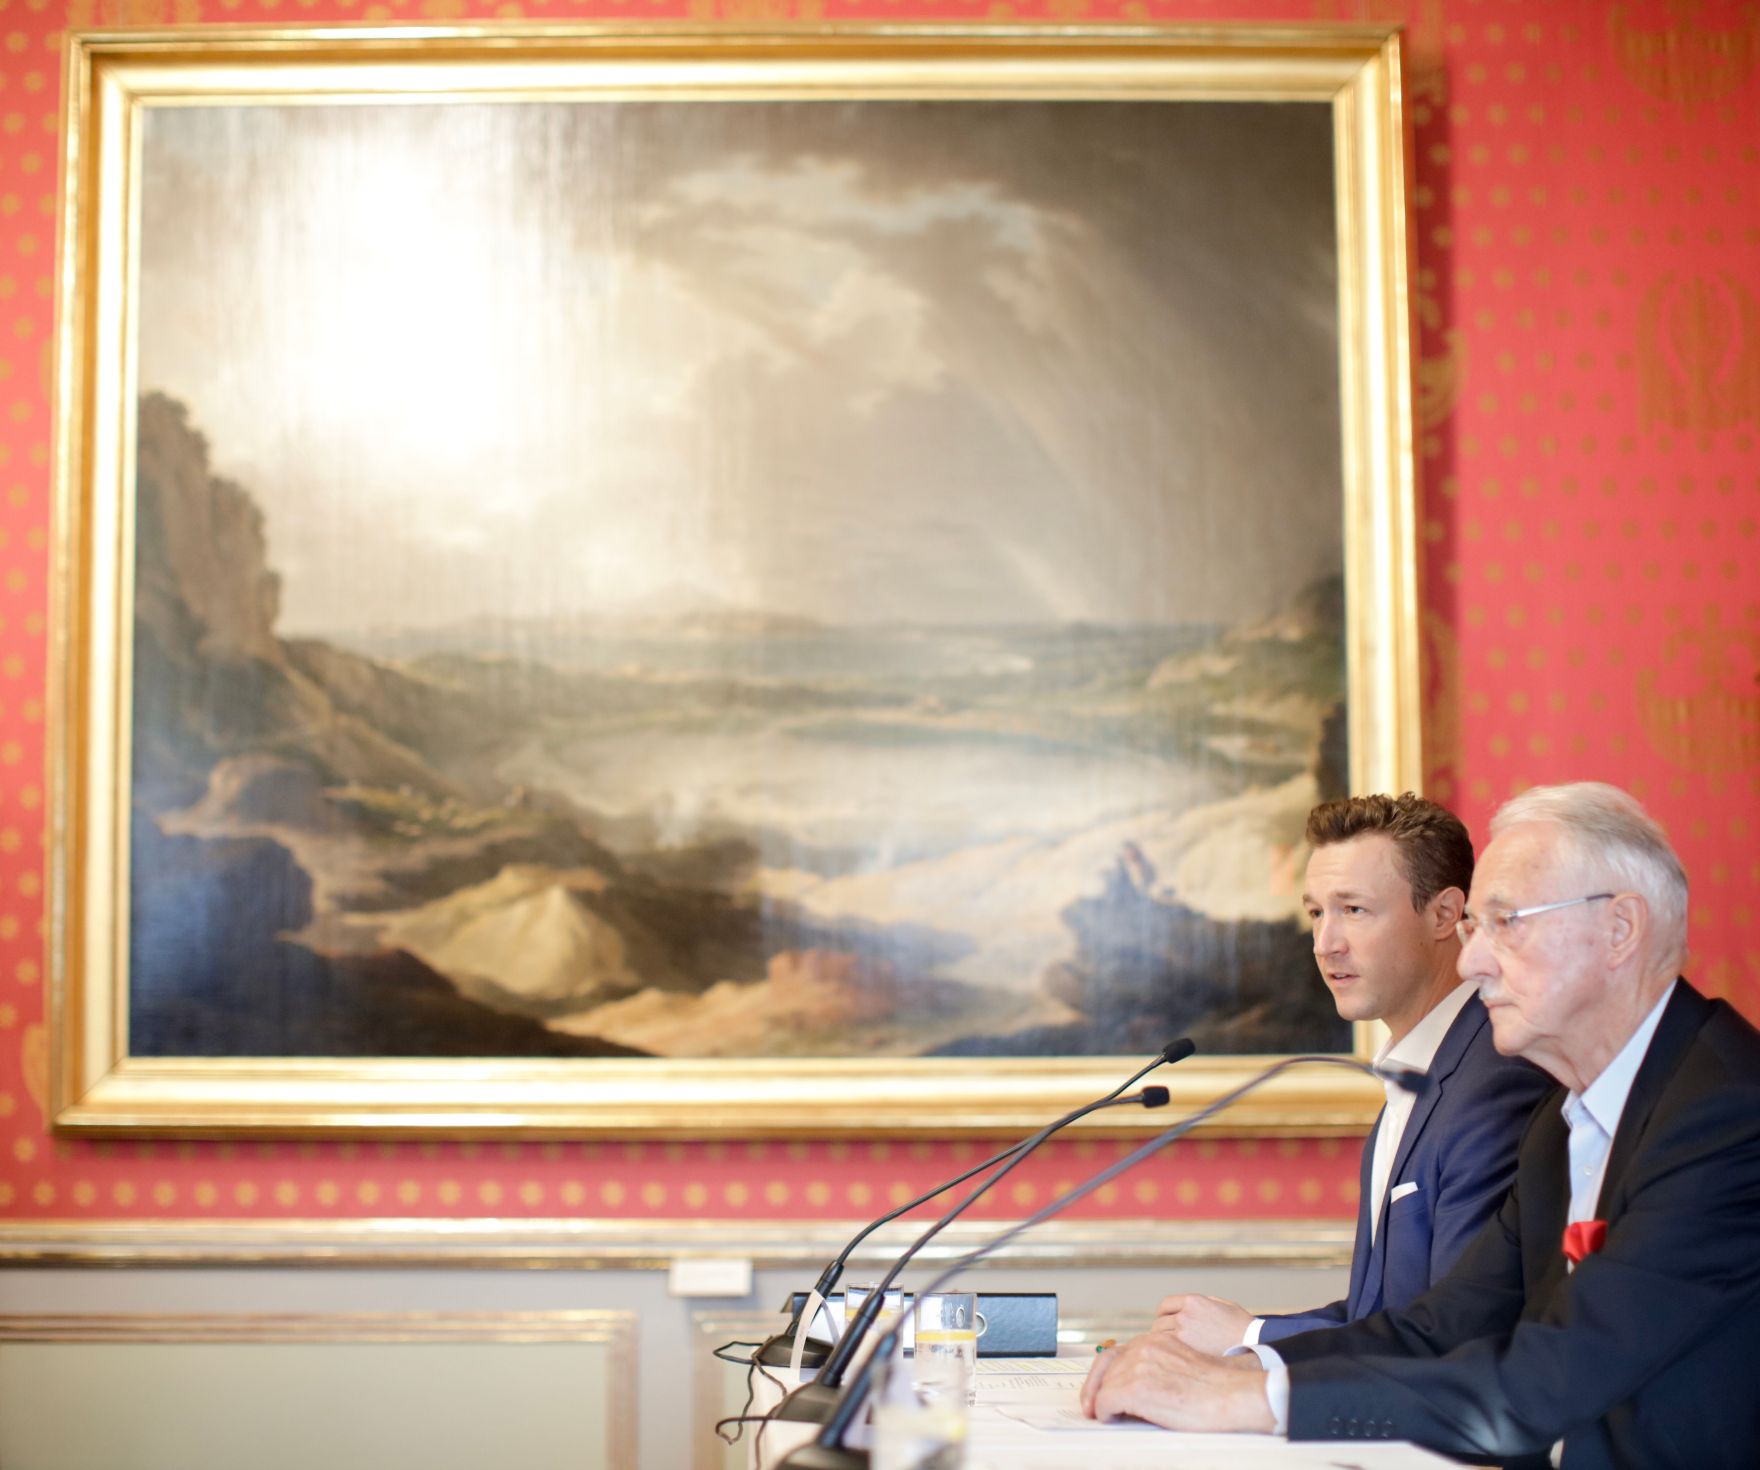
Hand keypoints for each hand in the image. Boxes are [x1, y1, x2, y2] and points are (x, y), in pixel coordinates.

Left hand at [1081, 1331, 1273, 1432]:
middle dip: (1095, 1388)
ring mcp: (1140, 1366)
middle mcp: (1144, 1347)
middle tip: (1090, 1406)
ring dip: (1102, 1402)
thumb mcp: (1181, 1364)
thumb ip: (1157, 1366)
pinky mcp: (1138, 1388)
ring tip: (1106, 1415)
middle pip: (1105, 1366)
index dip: (1102, 1374)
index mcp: (1155, 1341)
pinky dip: (1105, 1412)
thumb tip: (1135, 1386)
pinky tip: (1111, 1418)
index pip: (1115, 1353)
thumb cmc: (1216, 1388)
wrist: (1233, 1396)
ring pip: (1105, 1384)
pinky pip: (1107, 1401)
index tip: (1097, 1389)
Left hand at [1151, 1293, 1254, 1354]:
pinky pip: (1168, 1352)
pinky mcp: (1186, 1351)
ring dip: (1162, 1345)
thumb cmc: (1242, 1328)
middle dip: (1162, 1331)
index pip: (1166, 1305)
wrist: (1254, 1345)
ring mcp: (1183, 1333)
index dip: (1163, 1314)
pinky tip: (1174, 1362)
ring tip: (1167, 1354)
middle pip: (1159, 1322)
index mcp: (1193, 1301)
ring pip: (1159, 1337)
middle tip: (1164, 1342)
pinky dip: (1168, 1356)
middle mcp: (1185, 1315)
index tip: (1163, 1322)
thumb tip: (1190, 1309)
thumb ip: (1204, 1304)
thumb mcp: (1223, 1306)